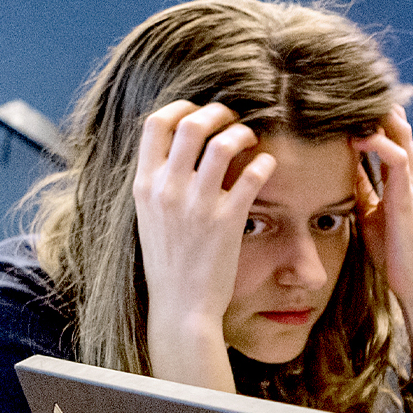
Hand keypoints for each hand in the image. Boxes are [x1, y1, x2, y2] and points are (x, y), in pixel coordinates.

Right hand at [132, 101, 270, 385]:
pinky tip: (268, 164)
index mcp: (144, 185)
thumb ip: (158, 181)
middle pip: (191, 124)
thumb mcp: (148, 216)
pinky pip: (253, 174)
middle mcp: (167, 189)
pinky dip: (265, 161)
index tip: (198, 111)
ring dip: (243, 132)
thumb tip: (175, 147)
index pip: (155, 124)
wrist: (180, 305)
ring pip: (223, 143)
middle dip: (217, 112)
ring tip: (251, 138)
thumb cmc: (168, 261)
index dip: (181, 107)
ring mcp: (197, 204)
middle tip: (232, 119)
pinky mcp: (228, 220)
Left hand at [352, 108, 412, 332]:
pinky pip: (398, 160)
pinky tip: (362, 135)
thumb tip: (341, 169)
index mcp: (397, 178)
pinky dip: (381, 143)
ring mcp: (409, 184)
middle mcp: (406, 174)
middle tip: (352, 84)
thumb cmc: (392, 250)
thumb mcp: (368, 211)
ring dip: (381, 116)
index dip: (369, 115)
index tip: (346, 99)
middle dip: (377, 106)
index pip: (386, 135)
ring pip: (400, 135)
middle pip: (396, 126)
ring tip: (358, 97)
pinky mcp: (406, 197)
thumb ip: (361, 188)